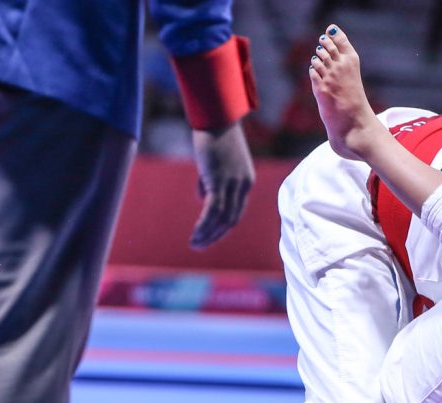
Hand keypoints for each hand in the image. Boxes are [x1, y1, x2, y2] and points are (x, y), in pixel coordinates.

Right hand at [189, 122, 254, 248]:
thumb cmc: (213, 135)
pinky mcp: (220, 181)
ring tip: (195, 244)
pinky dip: (204, 225)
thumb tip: (203, 197)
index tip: (210, 235)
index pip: (237, 210)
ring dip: (208, 234)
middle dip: (216, 235)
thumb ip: (211, 181)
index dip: (223, 225)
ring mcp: (233, 184)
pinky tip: (195, 234)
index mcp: (246, 181)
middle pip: (232, 219)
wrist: (216, 117)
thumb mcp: (215, 162)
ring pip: (222, 219)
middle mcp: (243, 185)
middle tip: (200, 246)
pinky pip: (213, 211)